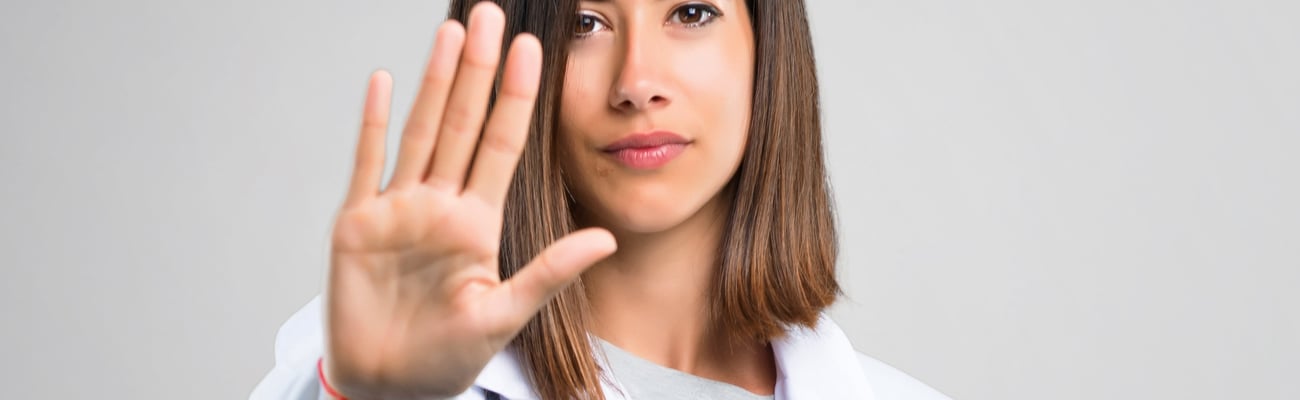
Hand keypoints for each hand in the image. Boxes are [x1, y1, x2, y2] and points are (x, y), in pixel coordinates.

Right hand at [322, 3, 615, 397]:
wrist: (388, 385)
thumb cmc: (445, 357)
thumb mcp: (505, 314)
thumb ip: (549, 271)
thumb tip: (605, 239)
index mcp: (477, 222)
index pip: (501, 146)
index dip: (515, 98)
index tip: (532, 51)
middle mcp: (440, 205)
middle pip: (462, 124)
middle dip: (477, 71)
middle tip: (490, 18)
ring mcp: (398, 210)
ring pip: (421, 132)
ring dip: (435, 83)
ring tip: (451, 33)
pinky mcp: (357, 223)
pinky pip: (367, 164)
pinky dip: (375, 124)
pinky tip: (385, 82)